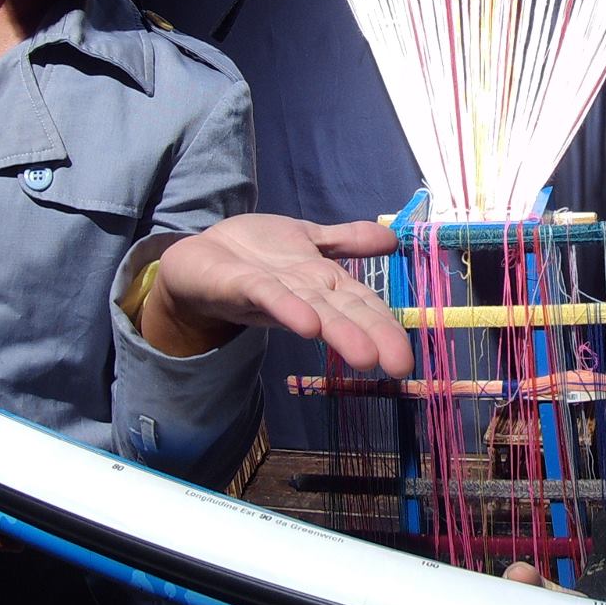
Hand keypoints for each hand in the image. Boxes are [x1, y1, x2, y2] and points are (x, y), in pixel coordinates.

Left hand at [145, 215, 413, 374]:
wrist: (196, 258)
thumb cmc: (255, 254)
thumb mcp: (307, 239)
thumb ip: (348, 240)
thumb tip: (393, 238)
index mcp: (323, 282)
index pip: (362, 303)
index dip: (387, 326)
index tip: (409, 359)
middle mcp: (304, 293)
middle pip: (343, 312)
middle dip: (372, 335)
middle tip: (399, 366)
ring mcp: (274, 291)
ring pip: (313, 310)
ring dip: (338, 331)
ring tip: (365, 356)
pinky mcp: (242, 284)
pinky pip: (269, 296)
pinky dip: (290, 309)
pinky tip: (309, 324)